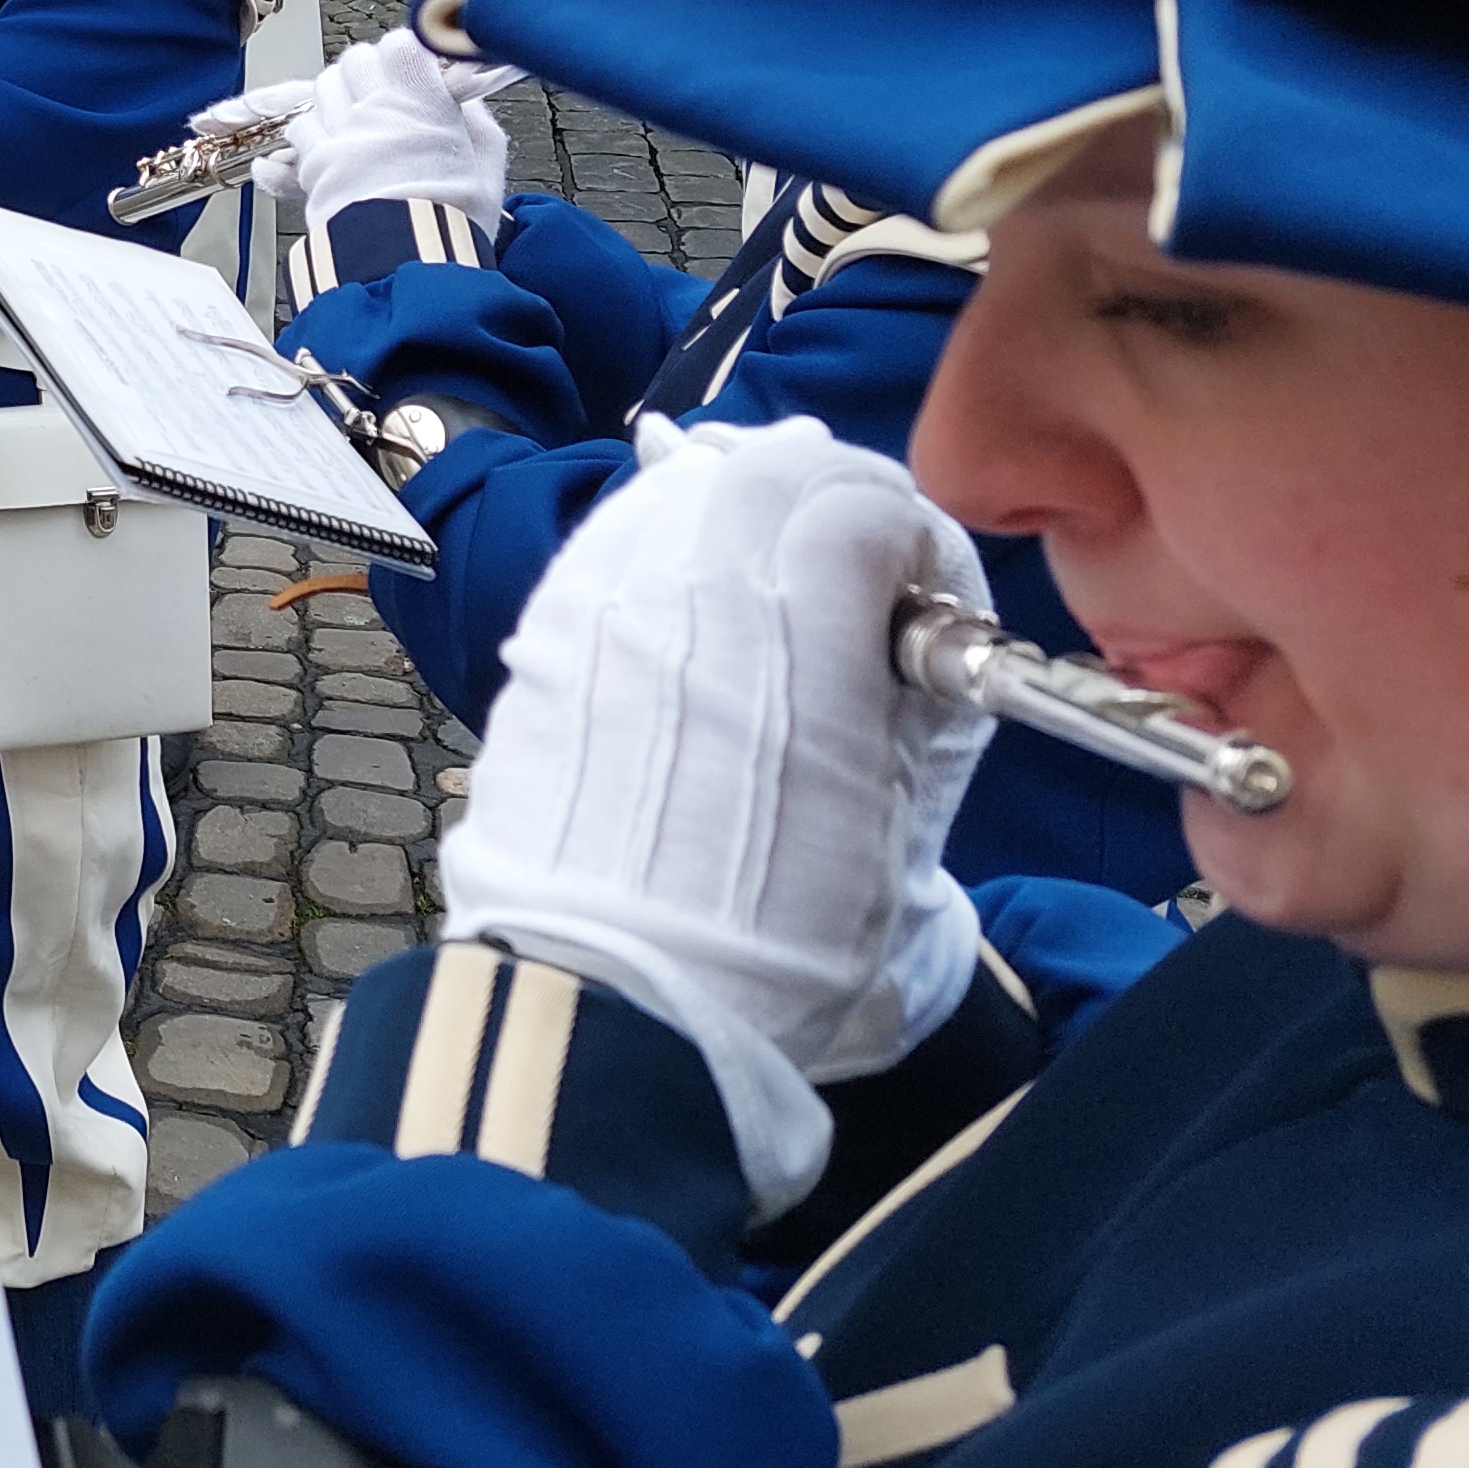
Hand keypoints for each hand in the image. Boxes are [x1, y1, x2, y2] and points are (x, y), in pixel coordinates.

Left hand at [260, 29, 511, 227]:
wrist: (411, 264)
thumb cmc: (454, 220)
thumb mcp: (486, 165)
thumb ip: (474, 119)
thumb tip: (461, 91)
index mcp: (425, 104)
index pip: (399, 46)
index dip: (402, 55)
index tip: (410, 70)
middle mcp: (378, 110)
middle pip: (356, 59)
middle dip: (366, 72)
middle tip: (378, 95)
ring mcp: (342, 133)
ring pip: (323, 86)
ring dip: (335, 97)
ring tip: (352, 122)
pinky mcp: (314, 162)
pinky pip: (299, 127)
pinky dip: (309, 132)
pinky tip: (328, 149)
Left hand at [441, 416, 992, 1213]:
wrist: (618, 996)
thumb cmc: (779, 941)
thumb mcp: (895, 828)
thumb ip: (916, 707)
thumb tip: (920, 627)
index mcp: (806, 645)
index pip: (862, 501)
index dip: (910, 534)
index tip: (923, 593)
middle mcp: (695, 597)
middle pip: (769, 471)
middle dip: (830, 502)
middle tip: (858, 569)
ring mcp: (605, 604)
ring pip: (684, 486)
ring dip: (743, 506)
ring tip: (775, 571)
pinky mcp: (545, 633)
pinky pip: (613, 534)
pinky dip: (664, 535)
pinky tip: (689, 580)